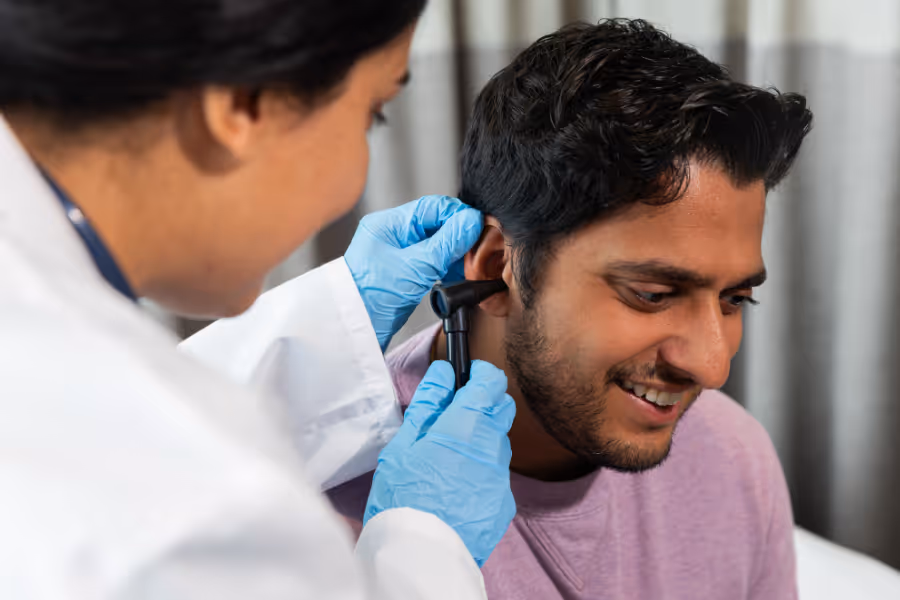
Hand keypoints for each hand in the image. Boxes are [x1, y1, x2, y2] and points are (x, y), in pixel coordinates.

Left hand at [345, 196, 482, 350]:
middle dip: (459, 236)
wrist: (354, 332)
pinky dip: (446, 267)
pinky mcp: (404, 273)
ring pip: (436, 244)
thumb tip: (471, 222)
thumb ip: (446, 244)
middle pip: (436, 225)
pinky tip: (457, 275)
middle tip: (476, 249)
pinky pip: (432, 262)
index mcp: (389, 224)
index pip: (432, 207)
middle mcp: (393, 235)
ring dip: (455, 254)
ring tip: (468, 266)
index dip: (458, 216)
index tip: (478, 227)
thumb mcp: (414, 268)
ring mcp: (399, 254)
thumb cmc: (369, 299)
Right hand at [364, 360, 516, 566]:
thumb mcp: (403, 446)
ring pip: (497, 443)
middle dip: (483, 403)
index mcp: (467, 426)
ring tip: (446, 459)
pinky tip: (455, 487)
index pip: (491, 382)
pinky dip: (480, 472)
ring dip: (479, 440)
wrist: (421, 555)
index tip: (466, 375)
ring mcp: (502, 477)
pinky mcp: (504, 502)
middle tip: (452, 415)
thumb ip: (428, 404)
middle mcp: (493, 447)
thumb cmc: (403, 498)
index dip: (480, 373)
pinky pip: (495, 475)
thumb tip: (442, 373)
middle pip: (502, 408)